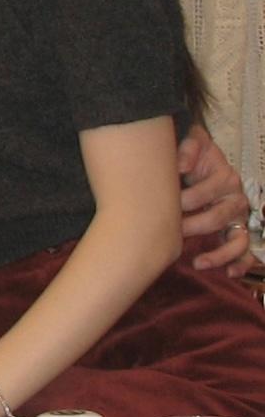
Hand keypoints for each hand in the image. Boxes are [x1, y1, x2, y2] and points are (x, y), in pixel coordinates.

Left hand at [178, 128, 255, 275]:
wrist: (197, 156)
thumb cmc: (192, 153)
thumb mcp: (191, 143)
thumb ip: (187, 149)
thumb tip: (180, 165)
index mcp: (226, 178)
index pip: (209, 192)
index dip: (189, 199)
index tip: (169, 205)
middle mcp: (236, 199)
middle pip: (220, 218)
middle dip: (195, 226)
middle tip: (172, 232)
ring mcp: (238, 218)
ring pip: (238, 240)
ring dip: (220, 254)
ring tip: (198, 262)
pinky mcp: (237, 231)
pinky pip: (245, 252)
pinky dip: (240, 264)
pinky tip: (229, 273)